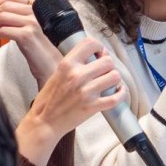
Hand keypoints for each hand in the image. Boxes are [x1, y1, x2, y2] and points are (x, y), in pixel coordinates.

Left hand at [0, 0, 60, 86]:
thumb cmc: (38, 49)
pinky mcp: (26, 35)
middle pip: (6, 6)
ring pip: (2, 17)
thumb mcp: (29, 28)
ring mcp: (31, 23)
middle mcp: (35, 13)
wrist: (49, 64)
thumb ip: (18, 18)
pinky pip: (3, 30)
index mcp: (36, 8)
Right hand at [15, 38, 126, 165]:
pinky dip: (121, 93)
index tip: (100, 54)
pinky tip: (118, 92)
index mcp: (67, 65)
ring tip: (109, 82)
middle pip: (107, 61)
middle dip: (108, 65)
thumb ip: (74, 63)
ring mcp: (86, 92)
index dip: (99, 47)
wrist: (44, 122)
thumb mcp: (57, 73)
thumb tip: (96, 55)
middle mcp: (77, 76)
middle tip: (105, 71)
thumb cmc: (49, 99)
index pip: (90, 43)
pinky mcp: (92, 107)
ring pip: (115, 76)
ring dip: (114, 79)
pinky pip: (116, 97)